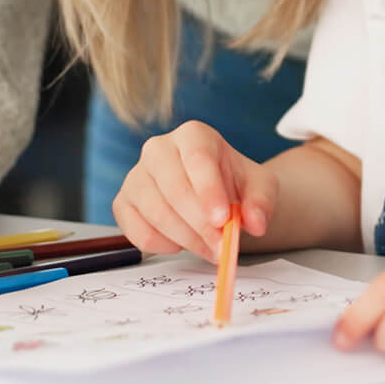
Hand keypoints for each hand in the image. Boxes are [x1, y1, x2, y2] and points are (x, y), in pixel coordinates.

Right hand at [112, 121, 275, 259]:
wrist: (214, 195)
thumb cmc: (234, 185)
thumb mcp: (259, 188)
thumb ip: (261, 202)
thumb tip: (255, 223)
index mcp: (193, 135)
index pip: (198, 158)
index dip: (209, 190)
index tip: (223, 220)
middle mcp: (158, 148)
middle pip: (175, 188)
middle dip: (200, 224)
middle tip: (221, 247)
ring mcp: (136, 175)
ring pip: (156, 213)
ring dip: (186, 239)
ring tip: (210, 248)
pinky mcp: (123, 203)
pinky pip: (137, 231)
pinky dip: (162, 245)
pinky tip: (182, 243)